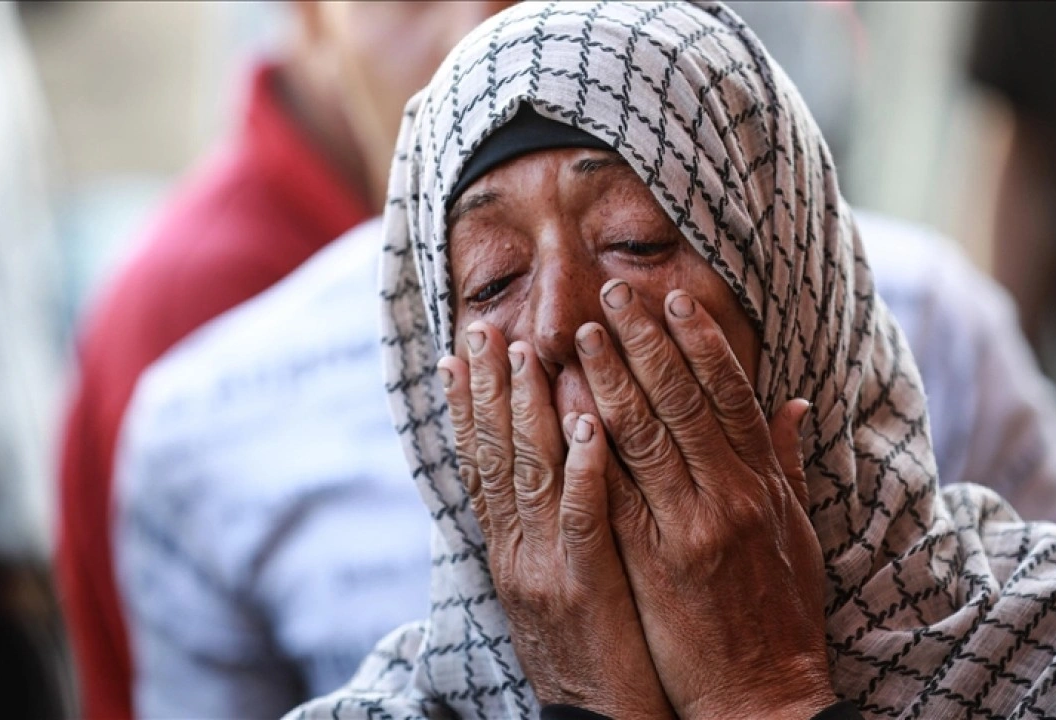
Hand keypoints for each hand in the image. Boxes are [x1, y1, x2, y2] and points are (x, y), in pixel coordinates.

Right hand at [438, 324, 672, 718]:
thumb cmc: (593, 652)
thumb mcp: (558, 585)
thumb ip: (553, 525)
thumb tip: (552, 469)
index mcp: (510, 549)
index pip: (482, 463)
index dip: (470, 406)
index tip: (462, 352)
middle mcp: (516, 553)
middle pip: (496, 457)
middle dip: (488, 390)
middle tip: (483, 328)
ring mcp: (545, 571)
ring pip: (531, 475)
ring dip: (527, 410)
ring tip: (525, 353)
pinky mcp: (584, 592)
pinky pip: (582, 521)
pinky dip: (582, 471)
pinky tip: (587, 425)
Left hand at [577, 279, 835, 719]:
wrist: (760, 695)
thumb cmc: (781, 613)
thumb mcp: (799, 532)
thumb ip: (787, 463)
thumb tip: (792, 401)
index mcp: (762, 487)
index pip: (729, 395)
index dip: (701, 342)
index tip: (674, 300)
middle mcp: (725, 499)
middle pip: (679, 402)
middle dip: (643, 343)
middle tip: (612, 294)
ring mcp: (683, 530)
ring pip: (639, 437)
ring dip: (605, 379)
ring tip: (575, 335)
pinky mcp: (645, 564)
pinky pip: (607, 494)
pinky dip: (582, 448)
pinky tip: (557, 412)